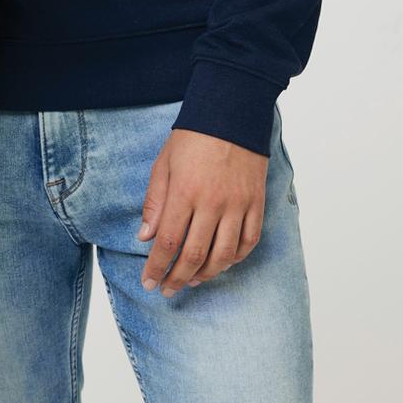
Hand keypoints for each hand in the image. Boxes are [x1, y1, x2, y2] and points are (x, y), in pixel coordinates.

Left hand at [138, 126, 268, 295]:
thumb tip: (146, 238)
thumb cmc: (193, 137)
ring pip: (224, 255)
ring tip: (192, 280)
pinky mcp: (256, 202)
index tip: (149, 282)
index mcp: (185, 192)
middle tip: (168, 289)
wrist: (232, 112)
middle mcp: (213, 203)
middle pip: (195, 255)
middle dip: (178, 278)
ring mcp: (238, 204)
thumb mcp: (163, 164)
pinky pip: (249, 241)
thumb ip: (155, 203)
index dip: (157, 267)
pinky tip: (222, 263)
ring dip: (207, 274)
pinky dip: (236, 258)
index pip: (168, 242)